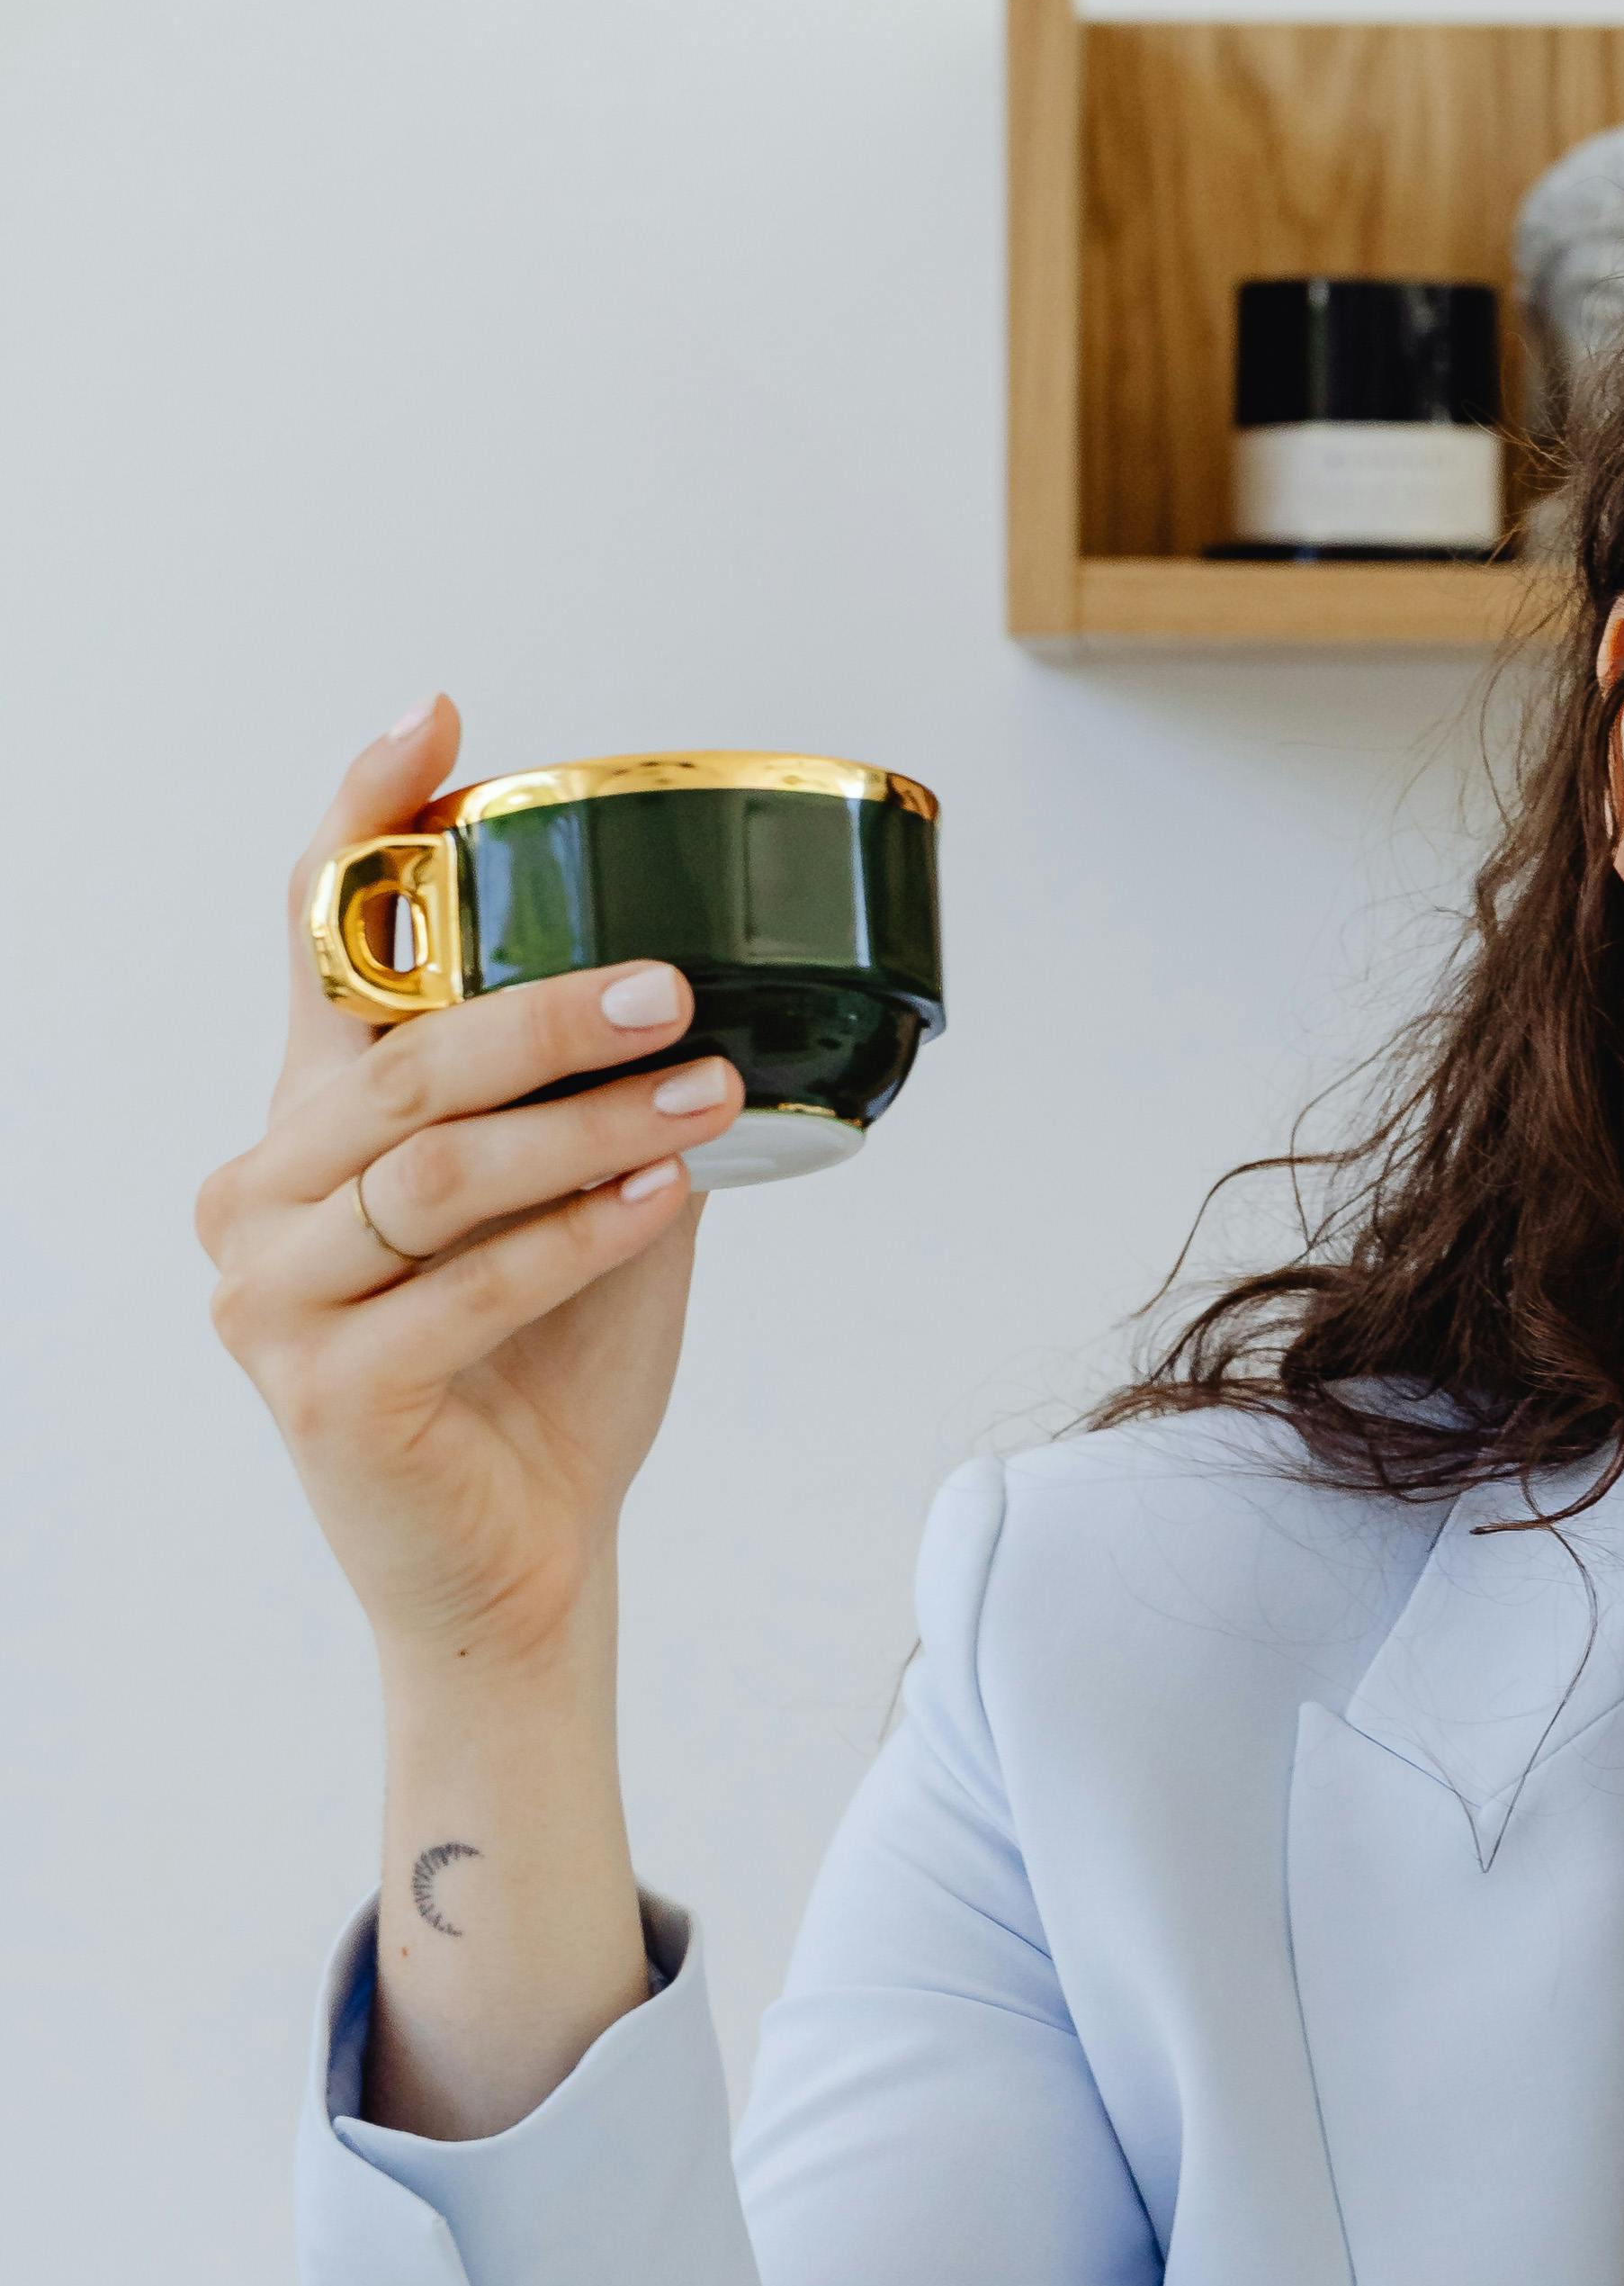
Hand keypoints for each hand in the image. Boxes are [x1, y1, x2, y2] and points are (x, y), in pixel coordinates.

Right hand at [199, 698, 745, 1679]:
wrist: (518, 1565)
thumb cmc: (545, 1376)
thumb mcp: (577, 1203)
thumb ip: (592, 1100)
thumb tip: (703, 976)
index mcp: (309, 1126)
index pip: (313, 946)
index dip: (361, 819)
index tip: (435, 720)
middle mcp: (259, 1194)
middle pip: (396, 1063)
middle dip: (540, 1012)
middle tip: (670, 985)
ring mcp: (271, 1295)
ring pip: (432, 1172)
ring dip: (583, 1126)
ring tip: (704, 1094)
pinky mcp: (323, 1390)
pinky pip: (460, 1286)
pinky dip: (572, 1234)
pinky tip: (657, 1197)